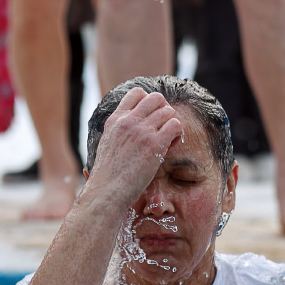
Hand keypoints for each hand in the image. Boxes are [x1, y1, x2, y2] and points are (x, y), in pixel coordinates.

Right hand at [86, 87, 184, 206]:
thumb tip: (129, 129)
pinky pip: (175, 125)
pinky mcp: (154, 144)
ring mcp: (142, 131)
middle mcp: (128, 121)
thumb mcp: (107, 144)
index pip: (137, 93)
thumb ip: (119, 131)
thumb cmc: (108, 176)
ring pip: (168, 111)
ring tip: (168, 139)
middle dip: (164, 110)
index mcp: (116, 119)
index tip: (151, 117)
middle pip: (156, 98)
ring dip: (172, 123)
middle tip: (163, 127)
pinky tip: (171, 145)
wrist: (107, 191)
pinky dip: (177, 133)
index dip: (149, 102)